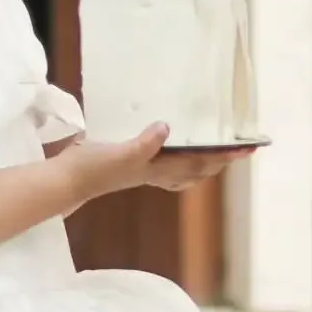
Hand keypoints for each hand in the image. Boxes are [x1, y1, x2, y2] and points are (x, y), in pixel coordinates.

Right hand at [61, 127, 252, 201]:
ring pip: (184, 169)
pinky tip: (171, 144)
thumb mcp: (119, 154)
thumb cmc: (90, 168)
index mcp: (157, 169)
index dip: (224, 156)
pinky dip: (178, 155)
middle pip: (197, 169)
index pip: (199, 162)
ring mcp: (142, 170)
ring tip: (218, 151)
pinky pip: (164, 160)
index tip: (247, 148)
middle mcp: (155, 172)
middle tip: (242, 148)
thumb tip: (166, 128)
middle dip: (221, 160)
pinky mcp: (129, 163)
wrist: (65, 182)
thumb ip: (143, 143)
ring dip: (204, 161)